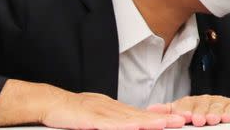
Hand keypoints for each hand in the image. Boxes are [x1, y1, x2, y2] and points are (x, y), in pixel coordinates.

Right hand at [42, 90, 185, 129]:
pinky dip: (121, 126)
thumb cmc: (73, 112)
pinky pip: (106, 123)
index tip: (177, 120)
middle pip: (140, 115)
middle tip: (180, 121)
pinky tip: (134, 127)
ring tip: (165, 124)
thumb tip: (133, 127)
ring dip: (147, 121)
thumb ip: (114, 122)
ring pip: (127, 119)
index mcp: (114, 109)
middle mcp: (111, 108)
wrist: (50, 103)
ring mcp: (100, 111)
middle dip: (161, 119)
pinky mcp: (88, 118)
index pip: (141, 114)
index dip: (159, 117)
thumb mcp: (98, 118)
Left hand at [148, 95, 229, 126]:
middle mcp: (205, 101)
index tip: (185, 116)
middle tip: (199, 120)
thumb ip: (167, 111)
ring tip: (213, 119)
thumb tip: (150, 109)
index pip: (187, 104)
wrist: (218, 113)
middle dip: (201, 112)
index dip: (186, 110)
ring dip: (215, 113)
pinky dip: (229, 112)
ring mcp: (219, 103)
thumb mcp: (180, 112)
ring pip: (216, 107)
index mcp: (191, 102)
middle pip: (203, 106)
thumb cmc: (196, 114)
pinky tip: (227, 117)